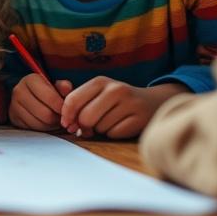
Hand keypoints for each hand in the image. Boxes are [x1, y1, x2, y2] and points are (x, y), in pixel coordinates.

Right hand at [8, 74, 73, 131]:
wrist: (30, 97)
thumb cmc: (47, 91)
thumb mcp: (56, 86)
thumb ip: (63, 87)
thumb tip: (66, 88)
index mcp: (31, 80)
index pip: (51, 97)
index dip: (63, 107)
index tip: (67, 110)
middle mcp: (19, 91)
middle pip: (46, 114)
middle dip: (57, 118)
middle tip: (62, 117)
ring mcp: (14, 105)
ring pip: (40, 124)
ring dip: (51, 125)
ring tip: (54, 119)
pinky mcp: (14, 118)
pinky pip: (33, 129)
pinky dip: (42, 129)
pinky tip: (45, 123)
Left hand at [60, 78, 187, 138]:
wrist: (152, 103)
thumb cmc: (116, 101)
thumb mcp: (97, 93)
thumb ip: (76, 100)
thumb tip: (64, 119)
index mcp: (100, 82)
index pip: (73, 100)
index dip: (66, 115)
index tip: (67, 123)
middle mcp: (116, 89)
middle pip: (85, 117)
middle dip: (84, 126)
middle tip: (89, 127)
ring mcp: (130, 103)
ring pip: (100, 127)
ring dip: (101, 130)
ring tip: (110, 121)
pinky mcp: (140, 119)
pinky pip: (114, 134)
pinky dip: (113, 134)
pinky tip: (121, 125)